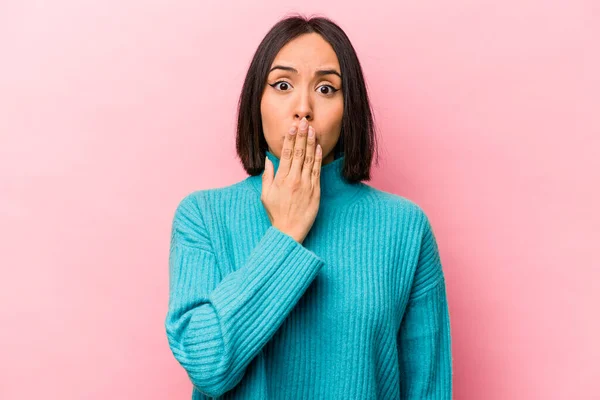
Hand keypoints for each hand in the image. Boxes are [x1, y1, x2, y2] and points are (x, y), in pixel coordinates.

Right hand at [261, 117, 322, 243]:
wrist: (289, 231)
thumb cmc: (276, 214)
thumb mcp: (265, 195)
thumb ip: (267, 176)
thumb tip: (268, 160)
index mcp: (281, 179)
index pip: (286, 154)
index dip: (289, 139)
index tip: (291, 128)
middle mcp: (294, 179)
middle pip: (298, 153)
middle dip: (301, 136)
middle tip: (303, 122)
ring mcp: (306, 184)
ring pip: (309, 159)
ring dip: (311, 143)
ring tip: (312, 130)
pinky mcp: (315, 191)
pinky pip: (317, 170)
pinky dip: (318, 158)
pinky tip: (318, 147)